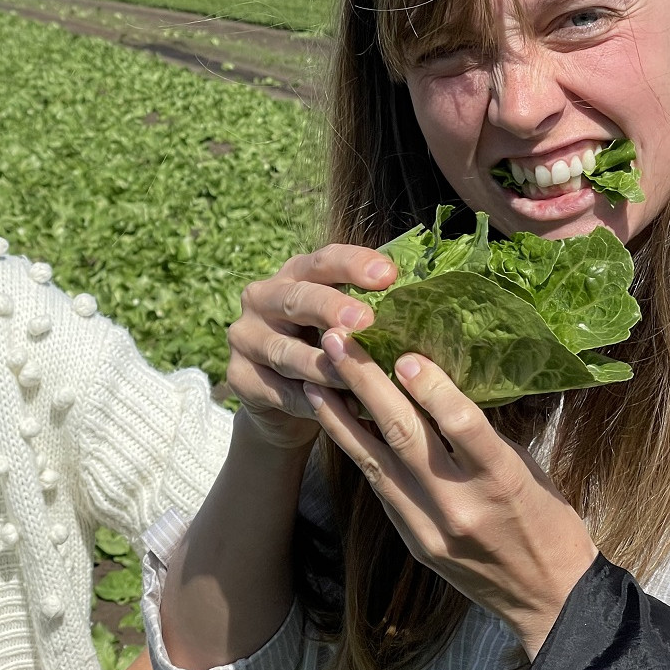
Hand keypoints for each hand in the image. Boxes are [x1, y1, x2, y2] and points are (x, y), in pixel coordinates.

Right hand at [224, 246, 395, 449]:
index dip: (354, 264)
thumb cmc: (329, 352)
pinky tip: (340, 409)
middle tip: (366, 321)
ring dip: (323, 366)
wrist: (286, 403)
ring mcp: (245, 337)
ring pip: (286, 351)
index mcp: (295, 274)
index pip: (323, 260)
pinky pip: (279, 391)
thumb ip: (370, 313)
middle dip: (332, 309)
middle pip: (297, 299)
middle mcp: (263, 297)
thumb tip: (431, 309)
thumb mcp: (344, 326)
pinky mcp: (238, 377)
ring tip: (356, 380)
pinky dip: (312, 402)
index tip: (389, 275)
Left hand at [306, 331, 597, 657]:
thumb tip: (435, 381)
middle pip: (405, 434)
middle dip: (365, 383)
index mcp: (501, 479)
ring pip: (375, 461)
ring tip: (314, 378)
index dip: (430, 387)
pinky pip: (378, 485)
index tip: (404, 353)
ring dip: (340, 415)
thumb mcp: (527, 466)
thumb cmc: (545, 519)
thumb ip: (482, 431)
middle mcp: (460, 504)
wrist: (547, 596)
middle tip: (337, 342)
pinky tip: (333, 421)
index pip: (463, 424)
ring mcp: (430, 526)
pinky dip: (354, 448)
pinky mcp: (413, 539)